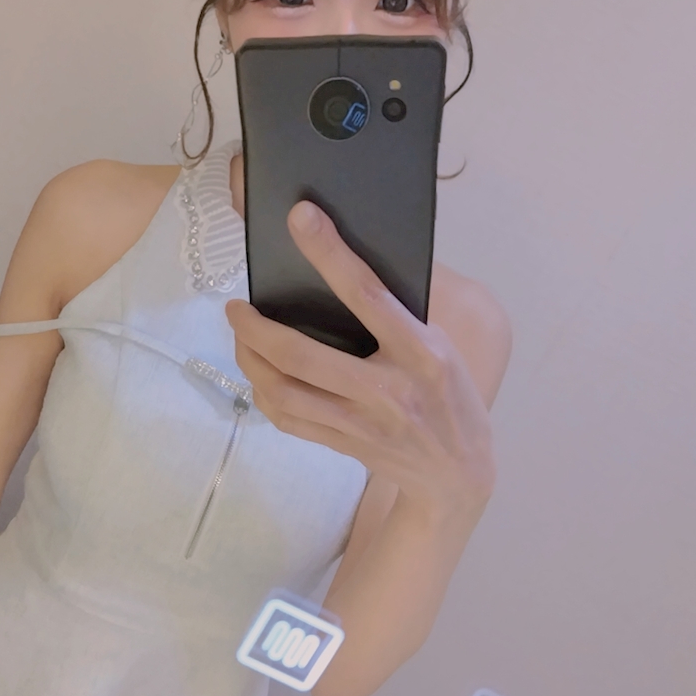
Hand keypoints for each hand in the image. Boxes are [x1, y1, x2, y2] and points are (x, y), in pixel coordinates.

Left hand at [224, 201, 496, 521]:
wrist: (458, 476)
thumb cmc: (452, 398)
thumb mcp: (443, 348)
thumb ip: (401, 318)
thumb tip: (347, 273)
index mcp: (419, 352)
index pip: (367, 295)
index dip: (330, 254)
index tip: (301, 218)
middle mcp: (386, 389)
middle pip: (301, 356)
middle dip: (255, 328)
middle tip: (236, 307)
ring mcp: (361, 423)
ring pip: (284, 392)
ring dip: (251, 361)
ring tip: (243, 338)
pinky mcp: (343, 445)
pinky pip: (288, 419)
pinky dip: (264, 394)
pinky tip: (259, 375)